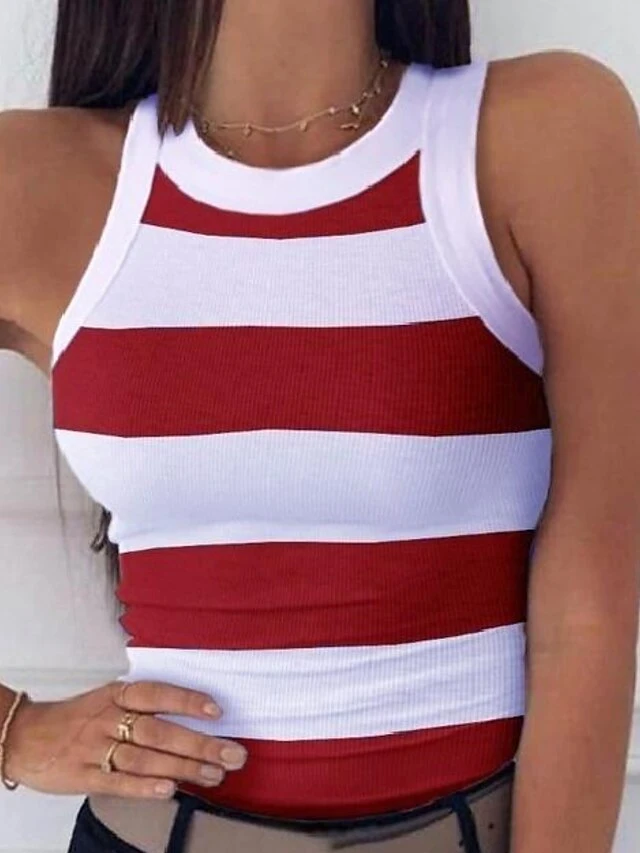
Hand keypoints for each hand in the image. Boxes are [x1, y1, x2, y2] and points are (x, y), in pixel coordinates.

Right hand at [3, 681, 247, 798]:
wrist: (25, 736)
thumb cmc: (79, 718)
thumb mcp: (108, 700)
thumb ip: (144, 707)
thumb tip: (195, 719)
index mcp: (117, 695)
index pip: (157, 693)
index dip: (187, 701)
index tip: (218, 712)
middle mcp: (109, 719)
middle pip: (159, 731)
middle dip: (200, 744)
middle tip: (234, 754)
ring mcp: (95, 748)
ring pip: (145, 758)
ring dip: (183, 769)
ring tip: (215, 776)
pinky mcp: (83, 776)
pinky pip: (117, 783)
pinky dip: (144, 788)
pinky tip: (170, 792)